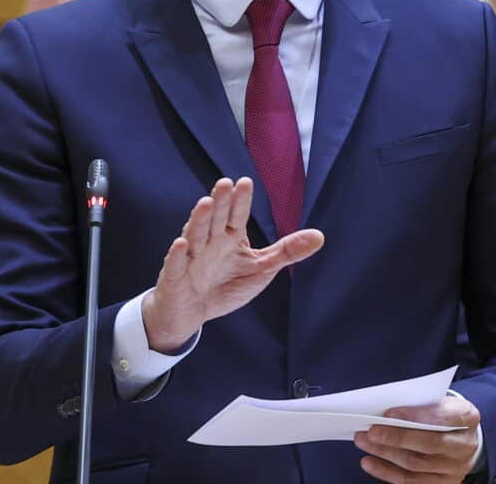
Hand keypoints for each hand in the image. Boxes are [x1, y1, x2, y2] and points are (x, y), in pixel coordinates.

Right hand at [140, 177, 323, 352]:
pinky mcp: (175, 277)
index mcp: (230, 238)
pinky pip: (176, 264)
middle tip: (225, 184)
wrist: (192, 313)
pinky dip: (178, 255)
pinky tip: (182, 244)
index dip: (241, 201)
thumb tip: (320, 236)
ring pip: (195, 235)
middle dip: (220, 202)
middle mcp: (210, 242)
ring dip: (199, 220)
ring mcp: (191, 258)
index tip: (245, 182)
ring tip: (206, 204)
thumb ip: (286, 252)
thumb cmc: (226, 286)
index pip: (237, 216)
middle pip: (215, 219)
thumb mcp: (261, 269)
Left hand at [355, 395, 480, 482]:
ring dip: (385, 453)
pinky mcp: (442, 482)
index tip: (389, 413)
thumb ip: (420, 404)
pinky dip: (386, 472)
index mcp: (467, 417)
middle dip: (395, 437)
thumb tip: (385, 412)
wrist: (463, 437)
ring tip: (364, 441)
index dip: (415, 416)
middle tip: (371, 431)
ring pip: (415, 464)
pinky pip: (411, 480)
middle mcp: (464, 445)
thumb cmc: (445, 414)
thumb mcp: (441, 400)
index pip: (442, 417)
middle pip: (428, 444)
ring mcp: (455, 468)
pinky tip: (369, 462)